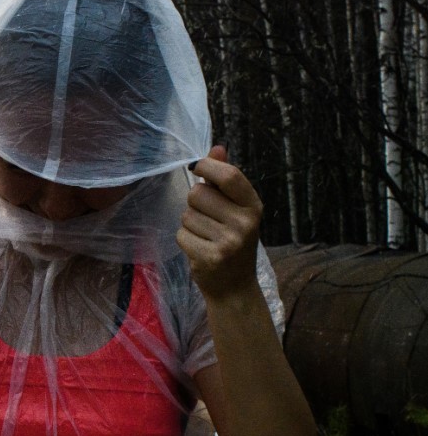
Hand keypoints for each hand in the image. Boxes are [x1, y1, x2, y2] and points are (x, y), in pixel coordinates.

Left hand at [177, 145, 263, 300]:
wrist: (235, 287)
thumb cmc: (233, 242)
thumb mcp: (236, 210)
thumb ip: (224, 179)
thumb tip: (216, 148)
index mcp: (254, 206)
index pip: (229, 175)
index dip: (207, 167)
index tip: (197, 168)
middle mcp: (245, 223)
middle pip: (198, 194)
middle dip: (195, 203)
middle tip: (208, 219)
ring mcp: (228, 242)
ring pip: (187, 215)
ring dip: (190, 224)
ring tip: (206, 236)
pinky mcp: (210, 257)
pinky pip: (181, 234)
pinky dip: (185, 240)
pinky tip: (200, 249)